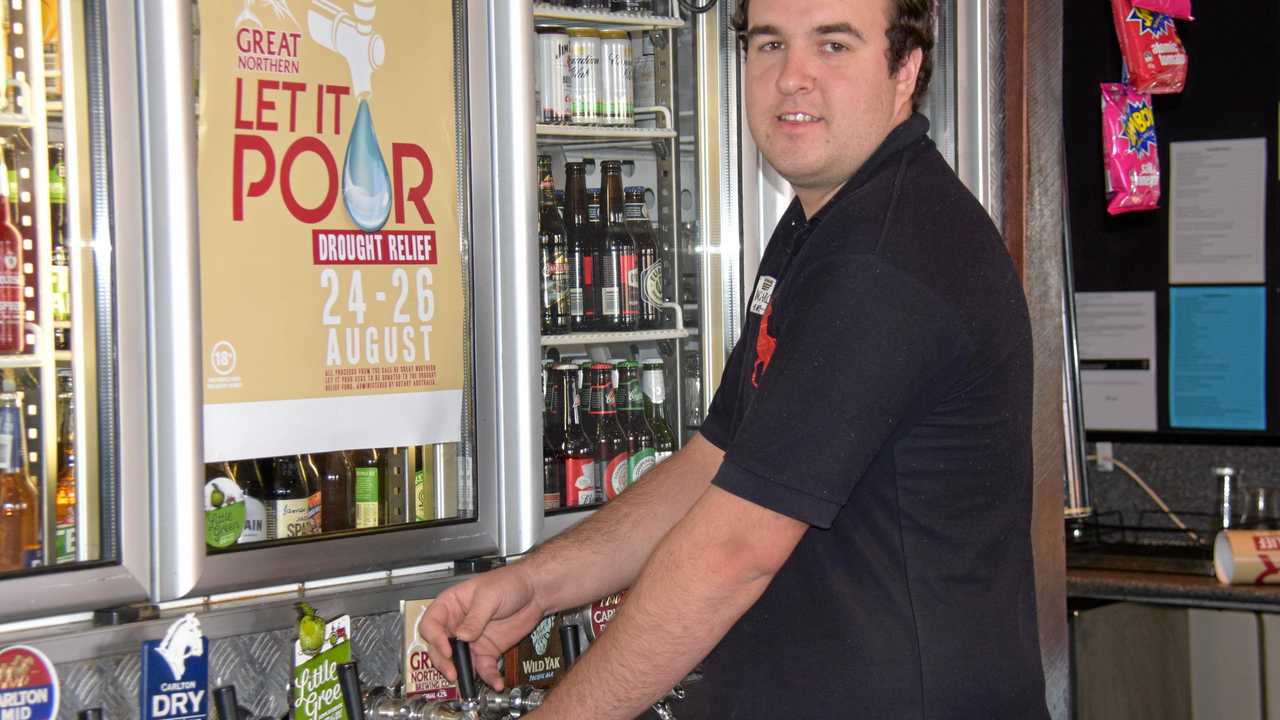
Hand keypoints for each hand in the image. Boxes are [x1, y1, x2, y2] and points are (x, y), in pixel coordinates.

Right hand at [417, 564, 545, 690]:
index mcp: (451, 605)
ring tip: (467, 683)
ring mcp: (471, 640)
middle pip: (439, 647)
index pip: (431, 624)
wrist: (535, 591)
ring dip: (462, 673)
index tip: (446, 649)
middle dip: (443, 661)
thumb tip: (461, 636)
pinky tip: (495, 682)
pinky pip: (484, 668)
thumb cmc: (509, 582)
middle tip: (452, 672)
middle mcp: (457, 624)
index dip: (434, 638)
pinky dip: (488, 677)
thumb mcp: (489, 596)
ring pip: (459, 661)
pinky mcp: (487, 650)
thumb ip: (475, 618)